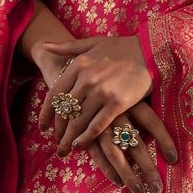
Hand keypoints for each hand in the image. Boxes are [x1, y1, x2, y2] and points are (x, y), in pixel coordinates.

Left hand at [38, 35, 178, 192]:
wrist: (150, 50)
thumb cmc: (122, 47)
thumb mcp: (92, 42)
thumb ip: (67, 47)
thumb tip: (45, 46)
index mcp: (77, 66)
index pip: (54, 94)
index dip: (46, 114)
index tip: (42, 128)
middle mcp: (86, 80)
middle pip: (64, 112)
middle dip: (58, 131)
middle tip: (55, 144)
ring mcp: (101, 93)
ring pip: (78, 121)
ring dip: (69, 138)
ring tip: (64, 150)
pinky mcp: (117, 104)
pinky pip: (97, 125)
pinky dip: (86, 138)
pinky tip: (79, 145)